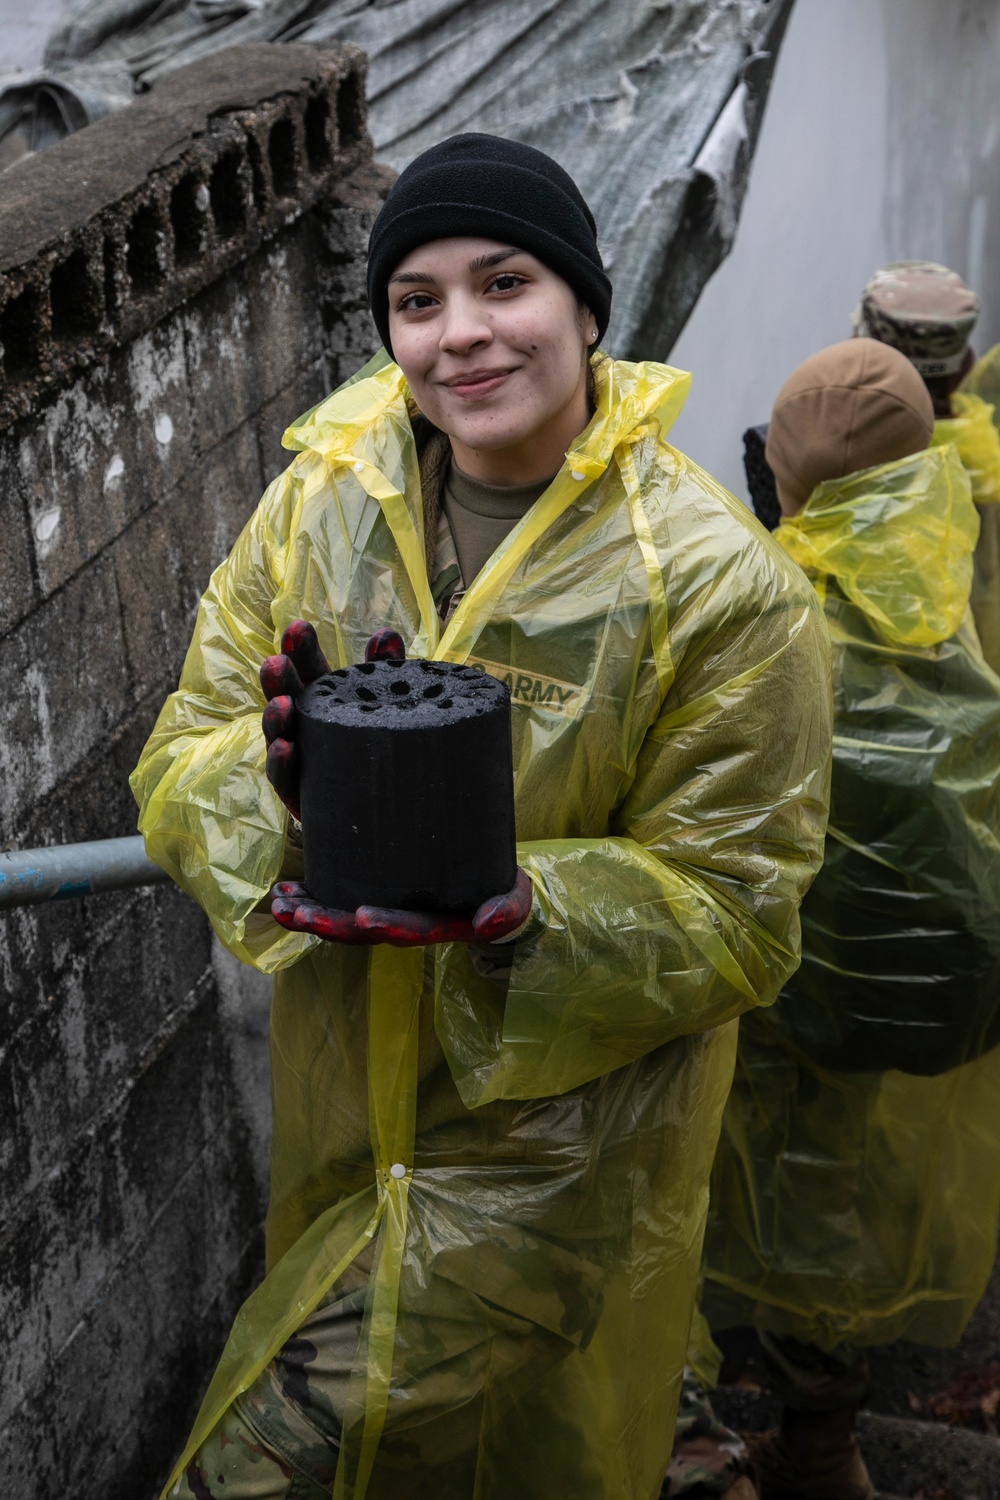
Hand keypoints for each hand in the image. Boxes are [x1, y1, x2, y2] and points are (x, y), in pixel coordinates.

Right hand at [260, 622, 404, 817]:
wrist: (376, 804)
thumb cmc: (372, 742)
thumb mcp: (379, 701)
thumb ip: (384, 669)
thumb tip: (386, 634)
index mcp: (321, 695)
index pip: (306, 666)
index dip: (300, 648)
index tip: (299, 628)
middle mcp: (302, 721)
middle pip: (284, 695)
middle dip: (279, 679)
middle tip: (277, 663)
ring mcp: (295, 754)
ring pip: (277, 733)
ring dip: (275, 718)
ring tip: (281, 705)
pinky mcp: (295, 789)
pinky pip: (283, 776)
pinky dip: (281, 762)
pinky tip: (285, 748)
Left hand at [271, 869, 532, 947]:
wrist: (492, 904)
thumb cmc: (503, 901)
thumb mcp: (512, 904)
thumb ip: (505, 911)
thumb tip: (488, 922)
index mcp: (435, 927)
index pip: (408, 930)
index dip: (386, 925)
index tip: (362, 916)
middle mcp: (404, 928)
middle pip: (362, 933)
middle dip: (327, 924)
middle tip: (295, 913)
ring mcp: (387, 917)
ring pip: (341, 923)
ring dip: (308, 914)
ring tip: (279, 904)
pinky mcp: (376, 900)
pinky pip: (338, 905)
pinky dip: (311, 900)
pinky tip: (285, 891)